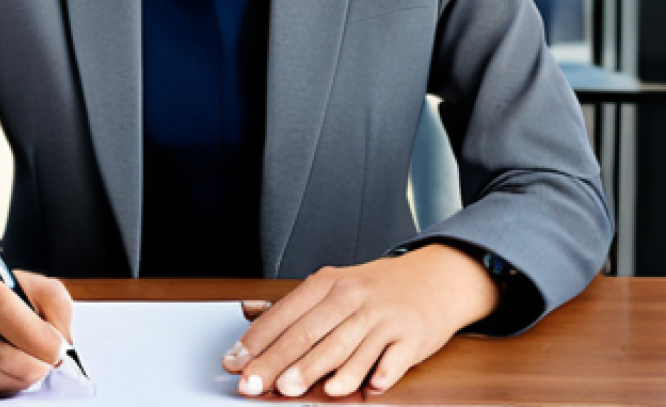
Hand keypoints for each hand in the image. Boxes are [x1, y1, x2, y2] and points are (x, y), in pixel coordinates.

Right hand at [0, 243, 72, 394]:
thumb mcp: (22, 280)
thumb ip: (53, 303)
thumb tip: (64, 342)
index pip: (2, 306)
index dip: (34, 334)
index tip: (59, 350)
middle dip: (32, 366)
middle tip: (49, 365)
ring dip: (18, 379)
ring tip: (29, 366)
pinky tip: (2, 370)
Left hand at [223, 244, 499, 397]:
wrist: (433, 278)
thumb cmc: (375, 289)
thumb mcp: (335, 287)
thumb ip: (298, 309)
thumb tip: (252, 319)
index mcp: (327, 283)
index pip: (284, 314)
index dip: (256, 341)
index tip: (234, 363)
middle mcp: (351, 297)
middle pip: (307, 333)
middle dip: (276, 362)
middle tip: (253, 384)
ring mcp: (380, 317)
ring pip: (343, 346)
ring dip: (315, 370)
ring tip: (291, 389)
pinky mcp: (409, 337)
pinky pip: (389, 360)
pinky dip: (375, 374)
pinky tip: (361, 389)